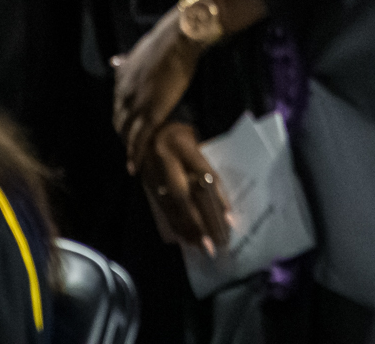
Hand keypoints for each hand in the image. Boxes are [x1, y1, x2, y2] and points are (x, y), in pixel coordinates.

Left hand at [111, 10, 200, 171]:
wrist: (176, 41)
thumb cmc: (165, 42)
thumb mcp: (138, 51)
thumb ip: (127, 61)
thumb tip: (115, 61)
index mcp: (121, 80)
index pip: (118, 106)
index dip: (123, 119)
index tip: (127, 127)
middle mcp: (123, 95)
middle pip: (119, 122)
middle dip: (124, 135)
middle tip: (131, 146)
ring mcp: (136, 106)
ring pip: (127, 134)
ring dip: (128, 148)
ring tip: (133, 160)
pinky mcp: (151, 114)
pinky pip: (139, 140)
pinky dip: (135, 155)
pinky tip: (135, 166)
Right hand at [137, 121, 231, 253]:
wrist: (145, 129)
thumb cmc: (180, 134)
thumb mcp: (196, 142)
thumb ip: (205, 167)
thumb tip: (222, 200)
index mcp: (183, 145)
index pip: (204, 175)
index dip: (217, 198)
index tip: (229, 219)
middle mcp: (166, 160)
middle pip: (184, 196)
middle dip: (199, 222)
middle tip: (212, 244)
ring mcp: (153, 174)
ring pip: (170, 206)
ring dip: (187, 228)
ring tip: (201, 246)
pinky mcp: (145, 184)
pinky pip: (161, 208)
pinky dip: (174, 224)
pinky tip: (184, 238)